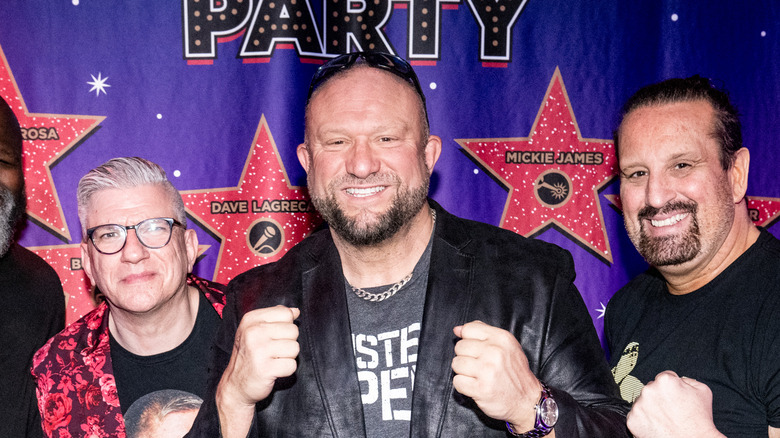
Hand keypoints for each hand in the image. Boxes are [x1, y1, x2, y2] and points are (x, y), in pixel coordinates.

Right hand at [216, 305, 300, 437]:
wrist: (236, 385)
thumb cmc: (249, 356)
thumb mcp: (256, 331)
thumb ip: (276, 318)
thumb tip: (295, 311)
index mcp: (251, 320)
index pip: (286, 313)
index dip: (285, 326)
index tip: (273, 336)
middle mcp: (253, 332)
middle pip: (293, 330)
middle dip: (288, 342)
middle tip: (273, 351)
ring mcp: (258, 350)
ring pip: (295, 348)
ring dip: (288, 357)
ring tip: (273, 360)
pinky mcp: (265, 369)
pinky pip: (292, 365)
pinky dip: (286, 370)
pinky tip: (273, 370)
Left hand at [452, 320, 541, 431]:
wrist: (527, 400)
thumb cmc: (515, 373)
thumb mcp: (507, 346)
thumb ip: (483, 333)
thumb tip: (457, 329)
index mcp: (501, 338)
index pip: (469, 329)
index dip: (468, 340)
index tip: (476, 350)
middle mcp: (494, 352)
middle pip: (460, 347)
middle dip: (465, 357)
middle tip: (479, 366)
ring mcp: (487, 370)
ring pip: (456, 363)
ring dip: (463, 372)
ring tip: (477, 376)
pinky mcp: (481, 389)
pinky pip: (457, 381)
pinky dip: (463, 386)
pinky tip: (476, 386)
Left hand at [627, 371, 725, 437]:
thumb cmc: (699, 420)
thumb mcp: (702, 391)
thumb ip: (687, 380)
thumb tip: (678, 379)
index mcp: (664, 381)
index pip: (664, 378)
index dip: (671, 388)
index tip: (675, 397)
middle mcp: (648, 390)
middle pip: (652, 389)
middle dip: (660, 397)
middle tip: (671, 410)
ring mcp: (639, 406)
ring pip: (642, 402)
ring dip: (650, 408)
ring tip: (665, 419)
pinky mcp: (633, 420)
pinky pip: (636, 416)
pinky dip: (644, 420)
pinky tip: (657, 425)